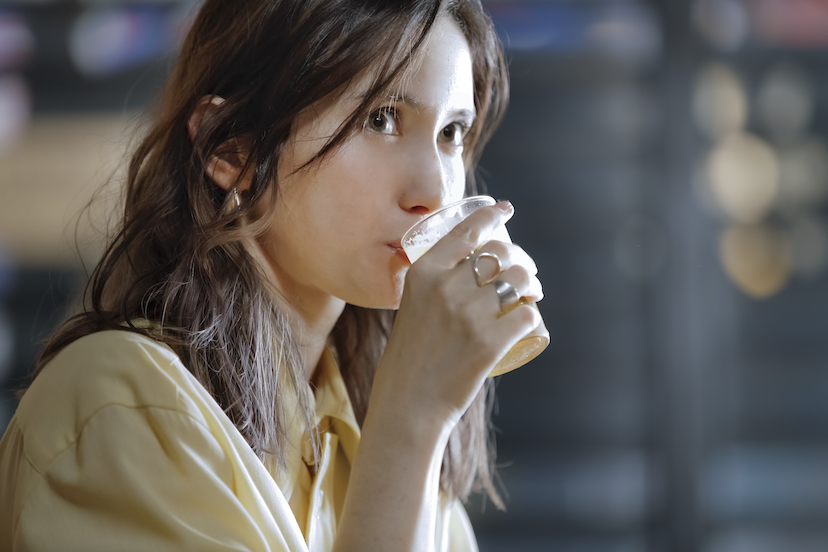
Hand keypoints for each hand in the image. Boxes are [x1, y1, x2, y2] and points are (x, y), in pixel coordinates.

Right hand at [373, 201, 542, 430]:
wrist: (409, 402)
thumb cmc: (410, 355)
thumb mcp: (412, 305)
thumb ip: (435, 282)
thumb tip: (472, 264)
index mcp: (423, 272)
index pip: (466, 231)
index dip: (491, 215)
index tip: (504, 210)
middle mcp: (446, 287)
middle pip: (499, 253)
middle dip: (518, 257)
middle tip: (523, 270)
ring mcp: (470, 314)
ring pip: (519, 280)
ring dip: (531, 282)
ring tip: (531, 291)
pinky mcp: (490, 342)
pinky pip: (527, 314)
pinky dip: (532, 313)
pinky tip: (528, 315)